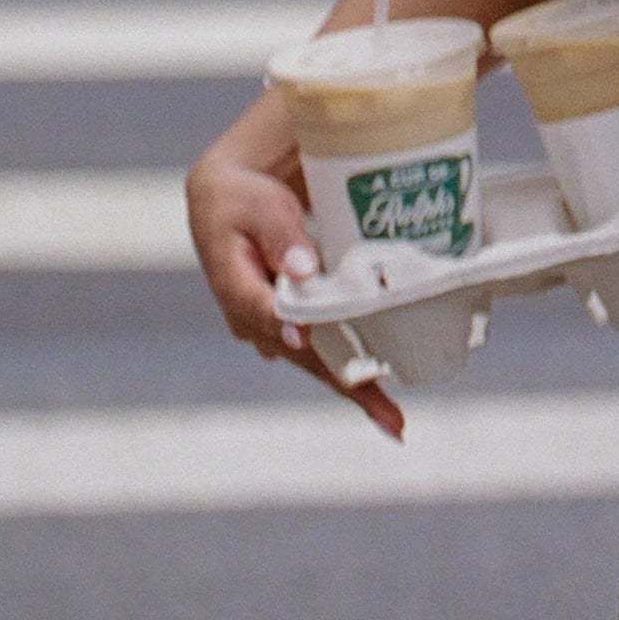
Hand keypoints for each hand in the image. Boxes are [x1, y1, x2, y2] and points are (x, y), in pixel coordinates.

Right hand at [185, 144, 403, 438]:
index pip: (273, 318)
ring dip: (353, 386)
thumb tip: (301, 269)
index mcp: (238, 290)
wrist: (228, 202)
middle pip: (306, 357)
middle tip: (388, 419)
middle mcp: (255, 321)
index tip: (336, 358)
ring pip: (318, 361)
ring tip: (390, 416)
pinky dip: (351, 366)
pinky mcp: (292, 324)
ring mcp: (274, 328)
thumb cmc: (243, 201)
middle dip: (346, 387)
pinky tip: (380, 390)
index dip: (304, 336)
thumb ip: (280, 235)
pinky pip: (324, 349)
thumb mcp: (257, 208)